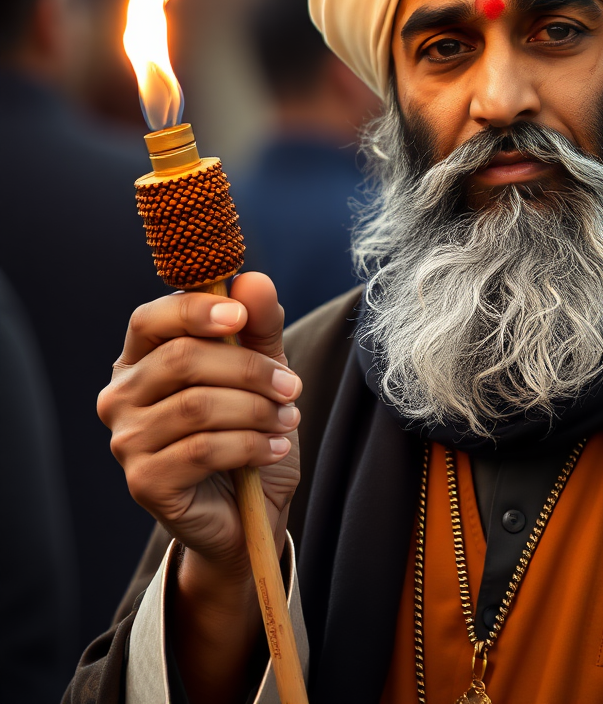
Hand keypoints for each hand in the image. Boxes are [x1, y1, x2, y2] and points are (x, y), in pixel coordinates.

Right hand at [98, 272, 300, 582]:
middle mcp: (122, 396)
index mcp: (142, 359)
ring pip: (196, 406)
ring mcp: (126, 441)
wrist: (248, 508)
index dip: (195, 310)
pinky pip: (201, 449)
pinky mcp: (144, 482)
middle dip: (248, 369)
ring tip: (287, 419)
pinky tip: (274, 448)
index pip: (151, 319)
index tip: (241, 317)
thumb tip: (253, 280)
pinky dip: (250, 445)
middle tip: (292, 386)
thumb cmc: (248, 428)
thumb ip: (259, 325)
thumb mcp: (264, 369)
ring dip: (257, 410)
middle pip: (181, 360)